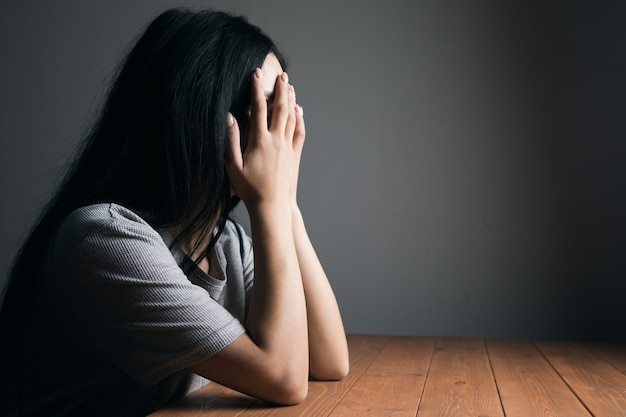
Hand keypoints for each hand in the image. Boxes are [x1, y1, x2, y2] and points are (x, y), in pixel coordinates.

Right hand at [226, 69, 303, 208]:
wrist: (270, 204)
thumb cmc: (248, 187)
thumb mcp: (233, 165)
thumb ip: (231, 140)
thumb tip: (229, 117)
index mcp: (259, 141)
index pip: (258, 108)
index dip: (256, 89)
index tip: (255, 74)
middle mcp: (276, 141)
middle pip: (280, 108)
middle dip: (280, 89)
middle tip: (282, 75)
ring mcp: (287, 147)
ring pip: (291, 118)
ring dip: (291, 100)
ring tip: (290, 86)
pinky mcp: (294, 155)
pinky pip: (299, 132)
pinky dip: (299, 119)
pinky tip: (298, 111)